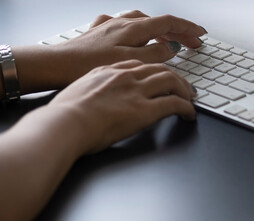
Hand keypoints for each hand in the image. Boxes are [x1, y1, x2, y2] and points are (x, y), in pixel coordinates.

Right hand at [48, 59, 196, 152]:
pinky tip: (189, 115)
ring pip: (171, 80)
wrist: (65, 123)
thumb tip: (96, 103)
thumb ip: (91, 93)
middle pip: (158, 68)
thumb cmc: (63, 115)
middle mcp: (125, 76)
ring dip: (184, 90)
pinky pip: (174, 103)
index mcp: (107, 70)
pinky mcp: (146, 109)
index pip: (138, 64)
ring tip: (189, 100)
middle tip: (183, 87)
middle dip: (175, 77)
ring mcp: (136, 91)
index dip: (152, 71)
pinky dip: (186, 108)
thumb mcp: (77, 93)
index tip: (157, 77)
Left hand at [52, 10, 206, 85]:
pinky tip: (132, 38)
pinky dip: (136, 32)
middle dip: (177, 32)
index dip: (188, 29)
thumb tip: (172, 48)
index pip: (169, 23)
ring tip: (167, 41)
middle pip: (157, 22)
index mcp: (133, 28)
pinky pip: (123, 27)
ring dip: (158, 31)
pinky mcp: (96, 34)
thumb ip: (154, 54)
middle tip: (191, 43)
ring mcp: (108, 27)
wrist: (53, 66)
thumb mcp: (129, 62)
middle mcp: (121, 23)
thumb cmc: (86, 66)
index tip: (200, 35)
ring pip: (141, 23)